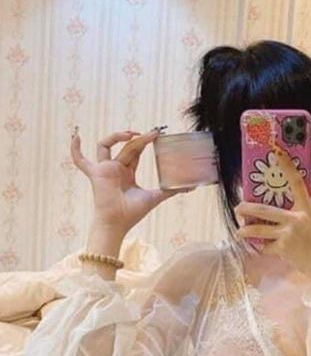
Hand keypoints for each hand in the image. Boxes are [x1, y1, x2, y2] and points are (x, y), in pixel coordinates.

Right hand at [70, 128, 193, 234]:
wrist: (118, 223)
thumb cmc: (133, 212)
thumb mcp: (155, 197)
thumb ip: (171, 190)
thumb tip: (191, 188)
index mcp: (128, 172)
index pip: (136, 151)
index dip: (145, 141)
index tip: (157, 133)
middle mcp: (116, 168)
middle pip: (127, 147)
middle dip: (140, 138)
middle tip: (154, 132)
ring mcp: (104, 169)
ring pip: (107, 145)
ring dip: (117, 137)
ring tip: (132, 135)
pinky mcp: (95, 173)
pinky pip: (80, 160)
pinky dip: (75, 149)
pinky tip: (77, 136)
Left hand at [235, 142, 310, 294]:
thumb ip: (299, 216)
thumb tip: (277, 213)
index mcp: (307, 210)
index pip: (297, 182)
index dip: (287, 166)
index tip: (276, 150)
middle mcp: (296, 219)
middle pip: (264, 209)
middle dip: (246, 209)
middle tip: (238, 208)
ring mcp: (288, 235)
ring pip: (258, 230)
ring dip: (245, 231)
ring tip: (239, 232)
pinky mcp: (282, 250)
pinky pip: (265, 247)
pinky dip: (263, 249)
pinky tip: (265, 250)